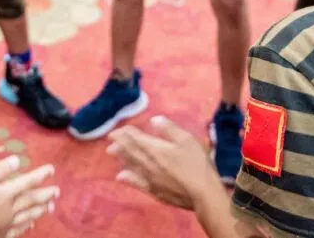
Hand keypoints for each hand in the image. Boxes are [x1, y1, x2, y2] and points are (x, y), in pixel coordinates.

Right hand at [0, 156, 58, 237]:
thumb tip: (17, 160)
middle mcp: (11, 207)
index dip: (40, 175)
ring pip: (29, 215)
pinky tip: (32, 225)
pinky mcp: (2, 234)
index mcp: (7, 192)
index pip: (27, 181)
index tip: (52, 169)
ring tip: (51, 206)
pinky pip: (19, 229)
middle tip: (58, 191)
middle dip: (46, 194)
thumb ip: (0, 170)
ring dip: (41, 210)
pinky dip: (28, 226)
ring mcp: (8, 222)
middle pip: (32, 199)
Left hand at [108, 116, 223, 211]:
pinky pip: (137, 183)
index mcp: (156, 150)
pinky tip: (121, 176)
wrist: (203, 194)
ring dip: (121, 157)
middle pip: (131, 152)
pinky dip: (128, 178)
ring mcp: (150, 179)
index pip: (137, 139)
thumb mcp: (186, 140)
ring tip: (111, 151)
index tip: (119, 128)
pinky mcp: (155, 192)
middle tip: (110, 137)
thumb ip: (168, 129)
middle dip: (120, 143)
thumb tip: (153, 120)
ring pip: (132, 166)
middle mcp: (149, 164)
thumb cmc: (197, 164)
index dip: (128, 133)